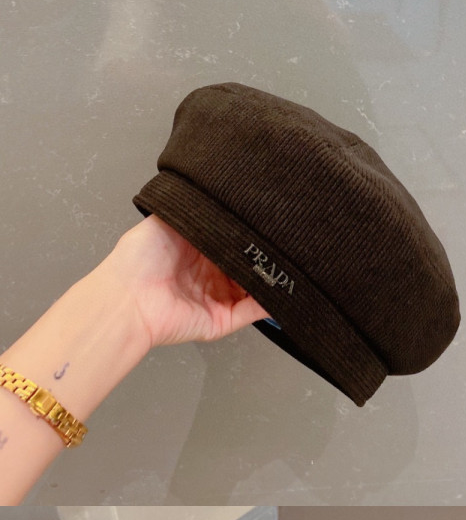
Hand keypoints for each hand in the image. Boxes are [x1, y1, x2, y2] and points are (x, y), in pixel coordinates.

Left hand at [125, 212, 268, 353]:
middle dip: (262, 256)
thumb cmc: (138, 258)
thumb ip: (200, 210)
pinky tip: (280, 287)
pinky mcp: (219, 321)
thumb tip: (225, 198)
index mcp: (197, 251)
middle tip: (280, 241)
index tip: (266, 222)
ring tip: (285, 262)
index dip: (248, 233)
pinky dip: (268, 303)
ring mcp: (215, 300)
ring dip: (269, 278)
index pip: (232, 242)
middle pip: (245, 267)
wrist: (127, 296)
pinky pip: (250, 313)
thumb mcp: (171, 216)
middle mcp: (208, 276)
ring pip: (252, 290)